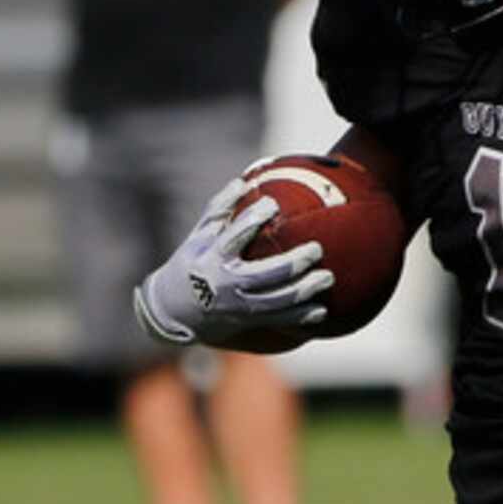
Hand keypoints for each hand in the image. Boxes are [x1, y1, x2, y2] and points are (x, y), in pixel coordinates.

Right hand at [132, 183, 332, 348]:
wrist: (174, 311)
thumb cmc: (190, 264)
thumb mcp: (197, 236)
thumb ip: (220, 209)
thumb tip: (243, 182)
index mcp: (213, 258)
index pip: (234, 237)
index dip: (252, 220)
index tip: (273, 204)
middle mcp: (226, 284)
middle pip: (264, 275)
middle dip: (293, 263)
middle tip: (317, 249)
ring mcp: (238, 306)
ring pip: (276, 301)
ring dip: (304, 290)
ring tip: (328, 277)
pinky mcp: (247, 321)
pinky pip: (278, 321)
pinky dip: (300, 317)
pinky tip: (321, 311)